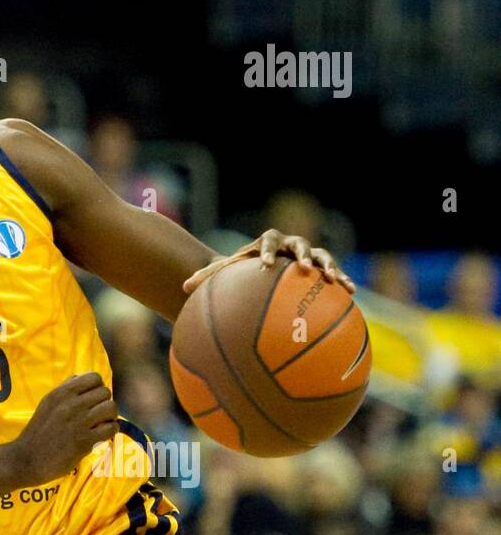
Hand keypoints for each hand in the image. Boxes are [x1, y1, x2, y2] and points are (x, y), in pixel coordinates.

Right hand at [12, 373, 117, 484]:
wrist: (27, 458)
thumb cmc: (38, 431)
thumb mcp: (46, 403)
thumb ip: (64, 389)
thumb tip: (79, 377)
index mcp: (61, 393)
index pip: (94, 377)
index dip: (98, 388)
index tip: (93, 399)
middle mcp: (71, 404)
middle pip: (105, 392)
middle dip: (104, 403)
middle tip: (98, 414)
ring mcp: (79, 422)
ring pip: (111, 408)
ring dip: (110, 416)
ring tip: (102, 424)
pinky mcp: (85, 441)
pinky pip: (111, 428)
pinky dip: (110, 431)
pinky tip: (101, 436)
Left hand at [182, 228, 354, 295]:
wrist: (264, 263)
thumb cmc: (243, 269)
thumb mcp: (226, 272)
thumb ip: (208, 276)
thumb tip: (184, 287)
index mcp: (266, 243)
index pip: (268, 241)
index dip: (268, 251)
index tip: (266, 265)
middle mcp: (290, 245)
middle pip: (299, 244)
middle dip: (303, 254)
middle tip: (303, 267)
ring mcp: (308, 254)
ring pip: (322, 255)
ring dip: (328, 266)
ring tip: (334, 279)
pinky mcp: (321, 267)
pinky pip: (333, 272)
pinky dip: (342, 280)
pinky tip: (351, 293)